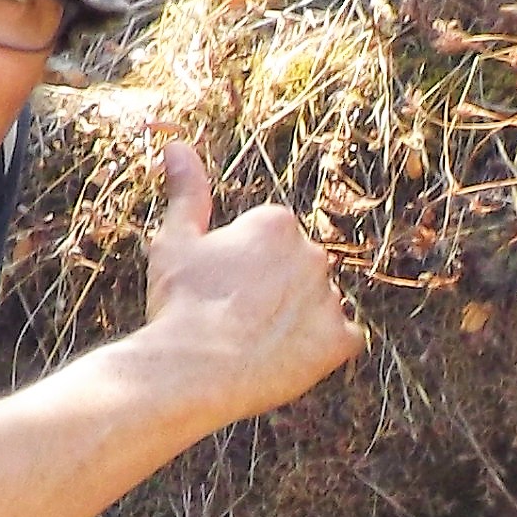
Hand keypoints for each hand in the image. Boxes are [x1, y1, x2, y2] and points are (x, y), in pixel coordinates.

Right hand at [142, 139, 361, 421]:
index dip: (240, 269)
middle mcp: (314, 253)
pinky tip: (285, 359)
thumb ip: (187, 192)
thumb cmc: (180, 303)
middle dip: (273, 291)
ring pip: (318, 306)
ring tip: (254, 344)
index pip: (269, 243)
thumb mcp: (175, 241)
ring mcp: (331, 297)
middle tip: (234, 319)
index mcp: (278, 223)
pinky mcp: (341, 340)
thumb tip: (178, 146)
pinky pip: (341, 341)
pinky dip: (320, 351)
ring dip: (296, 321)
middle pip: (296, 272)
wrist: (194, 370)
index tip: (218, 289)